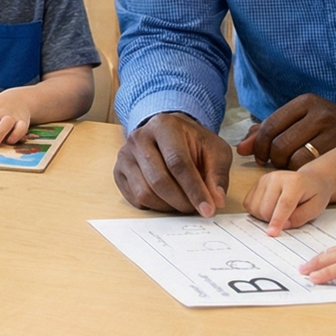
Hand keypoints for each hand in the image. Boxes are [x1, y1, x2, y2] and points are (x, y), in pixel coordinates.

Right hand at [113, 112, 230, 216]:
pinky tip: (167, 199)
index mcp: (164, 126)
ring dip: (168, 206)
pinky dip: (155, 206)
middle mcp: (139, 137)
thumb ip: (217, 174)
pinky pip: (135, 199)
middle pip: (158, 180)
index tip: (208, 209)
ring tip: (183, 202)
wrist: (168, 134)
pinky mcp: (118, 172)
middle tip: (196, 209)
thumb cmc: (192, 143)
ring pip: (144, 193)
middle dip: (181, 201)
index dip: (194, 189)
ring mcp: (125, 155)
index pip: (177, 162)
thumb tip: (216, 201)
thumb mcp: (215, 151)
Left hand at [238, 95, 335, 169]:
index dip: (259, 145)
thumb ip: (269, 130)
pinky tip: (304, 172)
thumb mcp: (300, 120)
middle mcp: (320, 113)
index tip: (260, 157)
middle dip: (272, 159)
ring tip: (291, 167)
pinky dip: (301, 173)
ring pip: (294, 158)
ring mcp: (333, 131)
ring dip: (287, 168)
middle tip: (275, 164)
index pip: (270, 125)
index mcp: (305, 102)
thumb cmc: (325, 127)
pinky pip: (310, 167)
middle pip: (280, 144)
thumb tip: (242, 148)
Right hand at [243, 169, 333, 234]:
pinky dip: (257, 211)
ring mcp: (264, 179)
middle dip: (272, 221)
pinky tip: (269, 208)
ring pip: (255, 207)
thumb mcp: (316, 208)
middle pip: (266, 208)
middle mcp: (276, 178)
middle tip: (286, 220)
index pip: (284, 204)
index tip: (272, 233)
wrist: (310, 179)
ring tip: (278, 213)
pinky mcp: (257, 183)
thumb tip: (282, 226)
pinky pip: (249, 204)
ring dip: (264, 217)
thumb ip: (300, 218)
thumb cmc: (314, 194)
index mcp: (295, 182)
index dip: (277, 220)